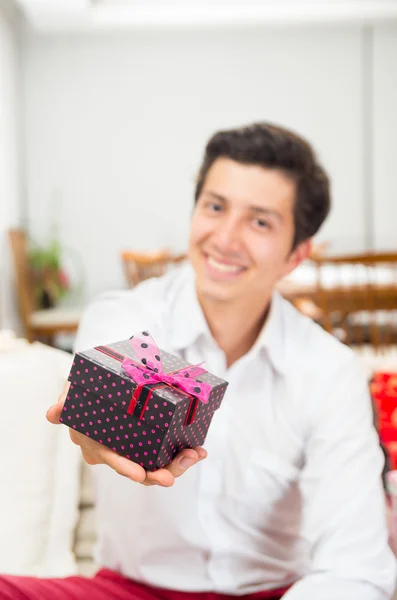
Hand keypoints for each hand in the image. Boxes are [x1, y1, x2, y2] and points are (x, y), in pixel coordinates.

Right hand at [46, 381, 206, 486]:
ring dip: (177, 464)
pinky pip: (165, 454)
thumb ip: (64, 403)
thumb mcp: (73, 392)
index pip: (111, 460)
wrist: (102, 385)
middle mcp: (114, 453)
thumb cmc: (86, 389)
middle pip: (138, 471)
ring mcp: (132, 451)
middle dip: (159, 473)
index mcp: (95, 444)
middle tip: (175, 472)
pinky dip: (181, 453)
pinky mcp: (148, 444)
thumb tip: (52, 413)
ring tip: (196, 454)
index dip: (126, 468)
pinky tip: (198, 449)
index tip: (140, 474)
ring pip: (155, 466)